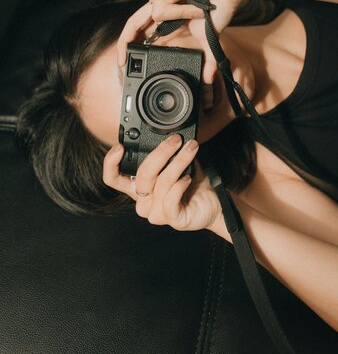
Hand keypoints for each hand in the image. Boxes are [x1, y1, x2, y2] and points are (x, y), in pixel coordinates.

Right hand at [103, 135, 222, 231]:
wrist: (212, 204)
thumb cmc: (192, 184)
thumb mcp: (176, 164)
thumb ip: (166, 154)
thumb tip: (168, 135)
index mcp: (138, 187)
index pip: (113, 179)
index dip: (110, 163)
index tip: (120, 147)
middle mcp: (143, 200)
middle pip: (142, 175)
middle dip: (161, 152)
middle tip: (176, 140)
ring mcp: (155, 212)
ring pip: (161, 182)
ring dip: (179, 162)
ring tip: (191, 149)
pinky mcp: (171, 218)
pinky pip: (171, 198)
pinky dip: (181, 184)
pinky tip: (188, 178)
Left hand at [117, 0, 240, 83]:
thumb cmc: (220, 6)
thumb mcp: (209, 39)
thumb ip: (207, 59)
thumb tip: (208, 79)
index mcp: (168, 20)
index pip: (143, 32)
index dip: (132, 44)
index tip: (124, 62)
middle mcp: (163, 5)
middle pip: (135, 22)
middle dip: (128, 38)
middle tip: (122, 56)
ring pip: (156, 10)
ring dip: (180, 13)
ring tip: (196, 9)